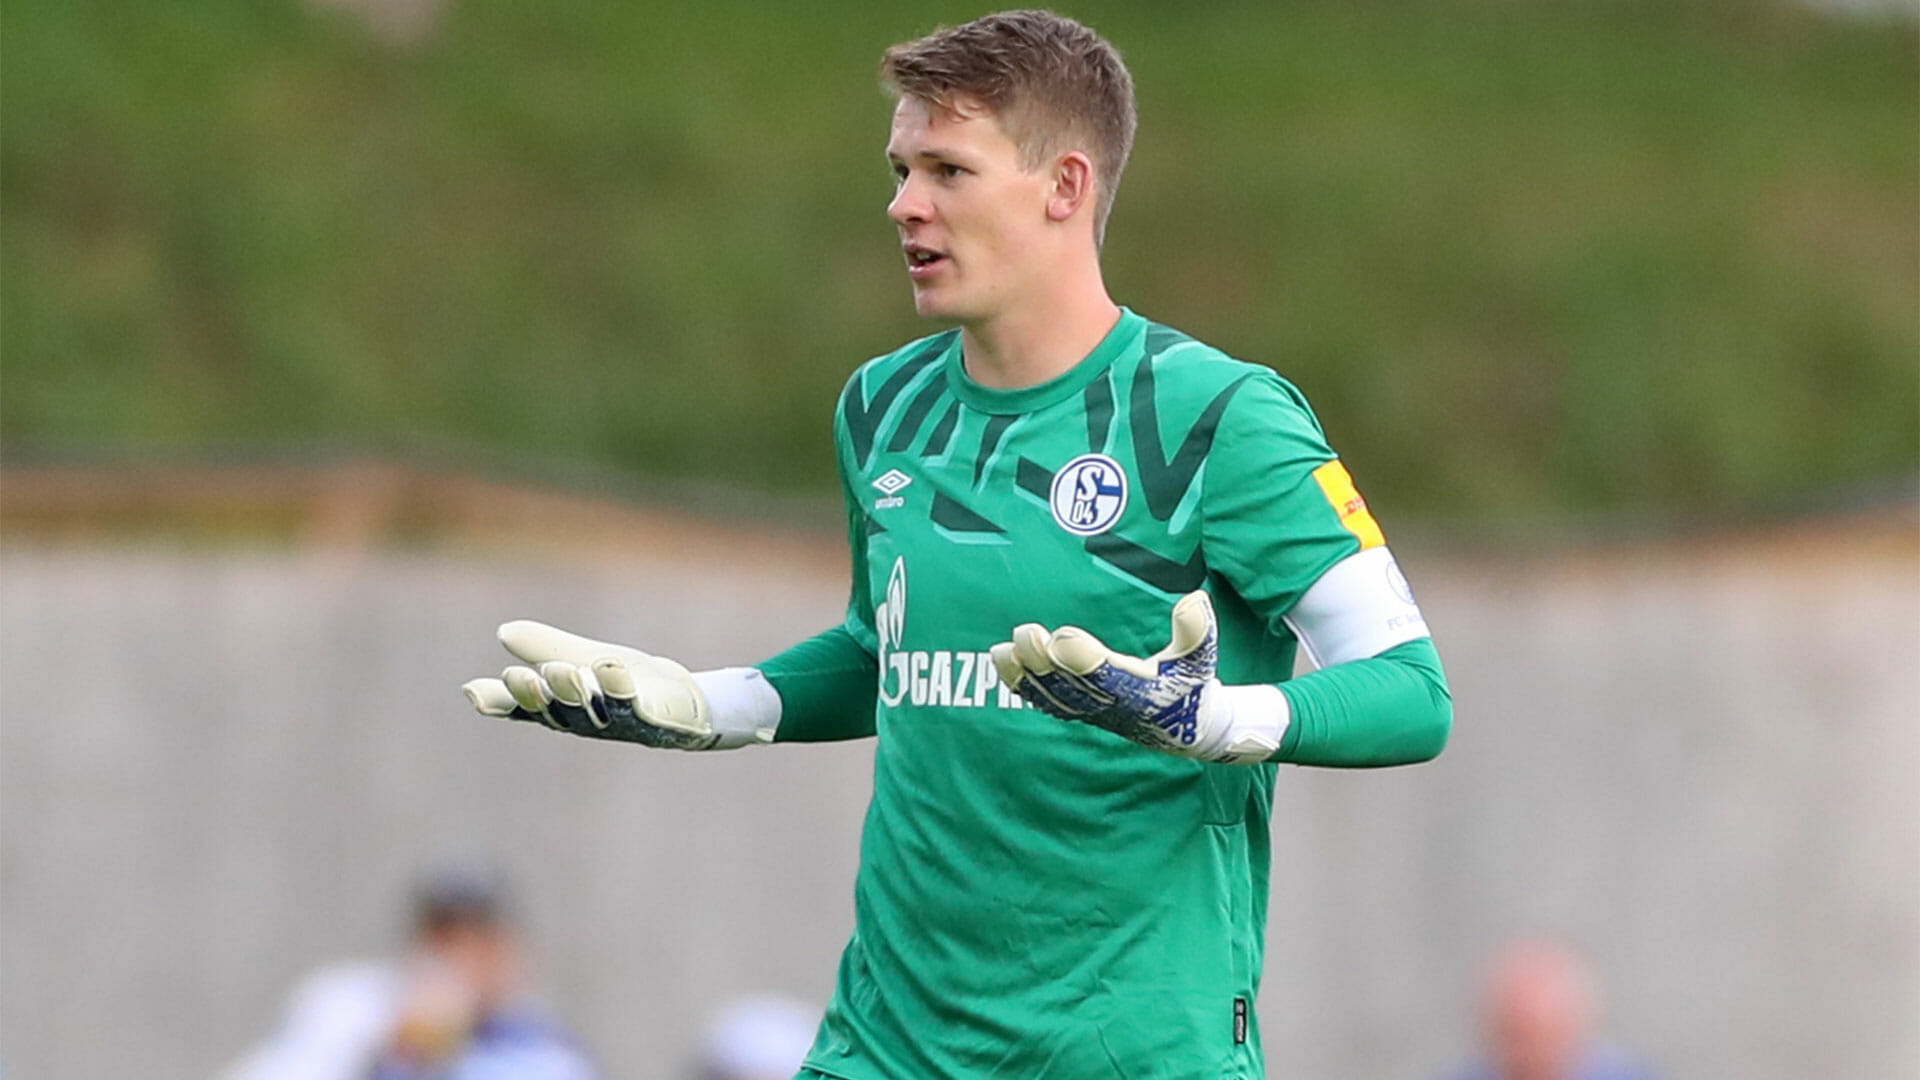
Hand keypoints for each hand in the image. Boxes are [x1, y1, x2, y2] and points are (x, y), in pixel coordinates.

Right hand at [462, 621, 743, 749]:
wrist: (683, 702)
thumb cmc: (626, 684)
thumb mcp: (581, 659)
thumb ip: (546, 647)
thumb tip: (503, 631)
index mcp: (565, 710)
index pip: (529, 708)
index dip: (505, 702)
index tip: (477, 689)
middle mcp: (589, 721)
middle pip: (558, 712)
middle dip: (540, 696)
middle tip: (522, 676)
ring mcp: (622, 723)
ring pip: (596, 711)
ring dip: (579, 693)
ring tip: (566, 670)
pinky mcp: (656, 719)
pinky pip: (639, 707)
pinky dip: (626, 691)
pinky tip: (613, 669)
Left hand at [991, 591, 1283, 762]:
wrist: (1183, 729)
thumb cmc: (1190, 685)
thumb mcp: (1200, 658)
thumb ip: (1196, 631)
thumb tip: (1194, 598)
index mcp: (1137, 691)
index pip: (1103, 676)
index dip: (1081, 658)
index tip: (1062, 636)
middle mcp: (1109, 704)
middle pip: (1069, 685)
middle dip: (1044, 662)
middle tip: (1024, 632)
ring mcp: (1090, 710)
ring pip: (1052, 696)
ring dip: (1025, 675)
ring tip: (1002, 650)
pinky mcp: (1079, 711)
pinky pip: (1046, 701)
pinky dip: (1023, 685)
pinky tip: (1003, 661)